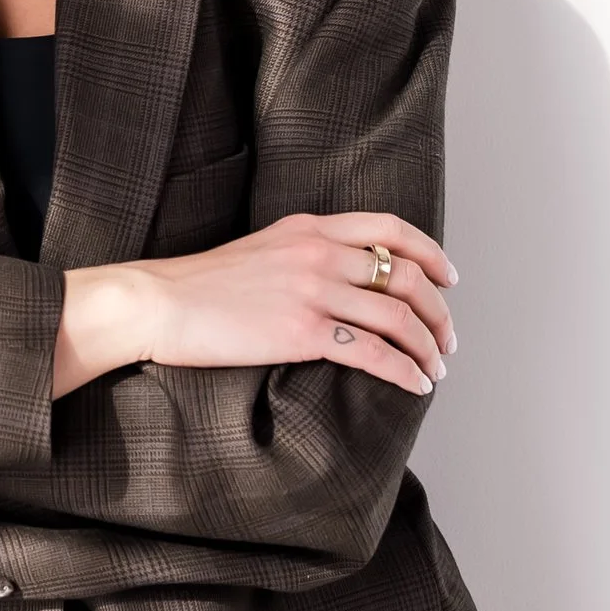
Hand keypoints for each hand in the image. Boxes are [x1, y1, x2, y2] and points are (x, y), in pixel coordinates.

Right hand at [53, 212, 456, 401]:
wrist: (160, 302)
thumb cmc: (203, 285)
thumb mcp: (264, 248)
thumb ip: (307, 251)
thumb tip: (346, 276)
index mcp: (311, 227)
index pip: (390, 228)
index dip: (430, 253)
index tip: (449, 278)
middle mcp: (319, 251)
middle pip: (405, 276)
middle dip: (438, 311)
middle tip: (448, 339)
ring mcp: (313, 290)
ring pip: (397, 316)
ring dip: (428, 346)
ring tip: (437, 368)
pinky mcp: (303, 331)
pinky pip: (373, 353)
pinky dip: (404, 370)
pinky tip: (415, 384)